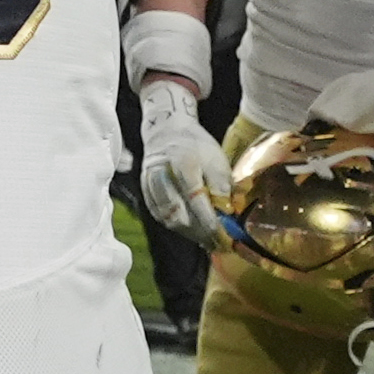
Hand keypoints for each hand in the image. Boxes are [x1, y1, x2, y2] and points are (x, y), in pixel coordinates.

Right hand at [134, 82, 233, 242]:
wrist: (166, 131)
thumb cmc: (196, 145)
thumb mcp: (216, 157)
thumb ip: (222, 184)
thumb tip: (228, 211)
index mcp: (183, 162)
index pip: (195, 197)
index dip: (208, 219)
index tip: (223, 234)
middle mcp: (163, 174)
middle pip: (179, 212)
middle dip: (199, 232)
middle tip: (217, 242)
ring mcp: (150, 183)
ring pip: (167, 217)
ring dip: (188, 232)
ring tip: (206, 240)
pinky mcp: (145, 190)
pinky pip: (159, 215)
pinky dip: (175, 226)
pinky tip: (190, 230)